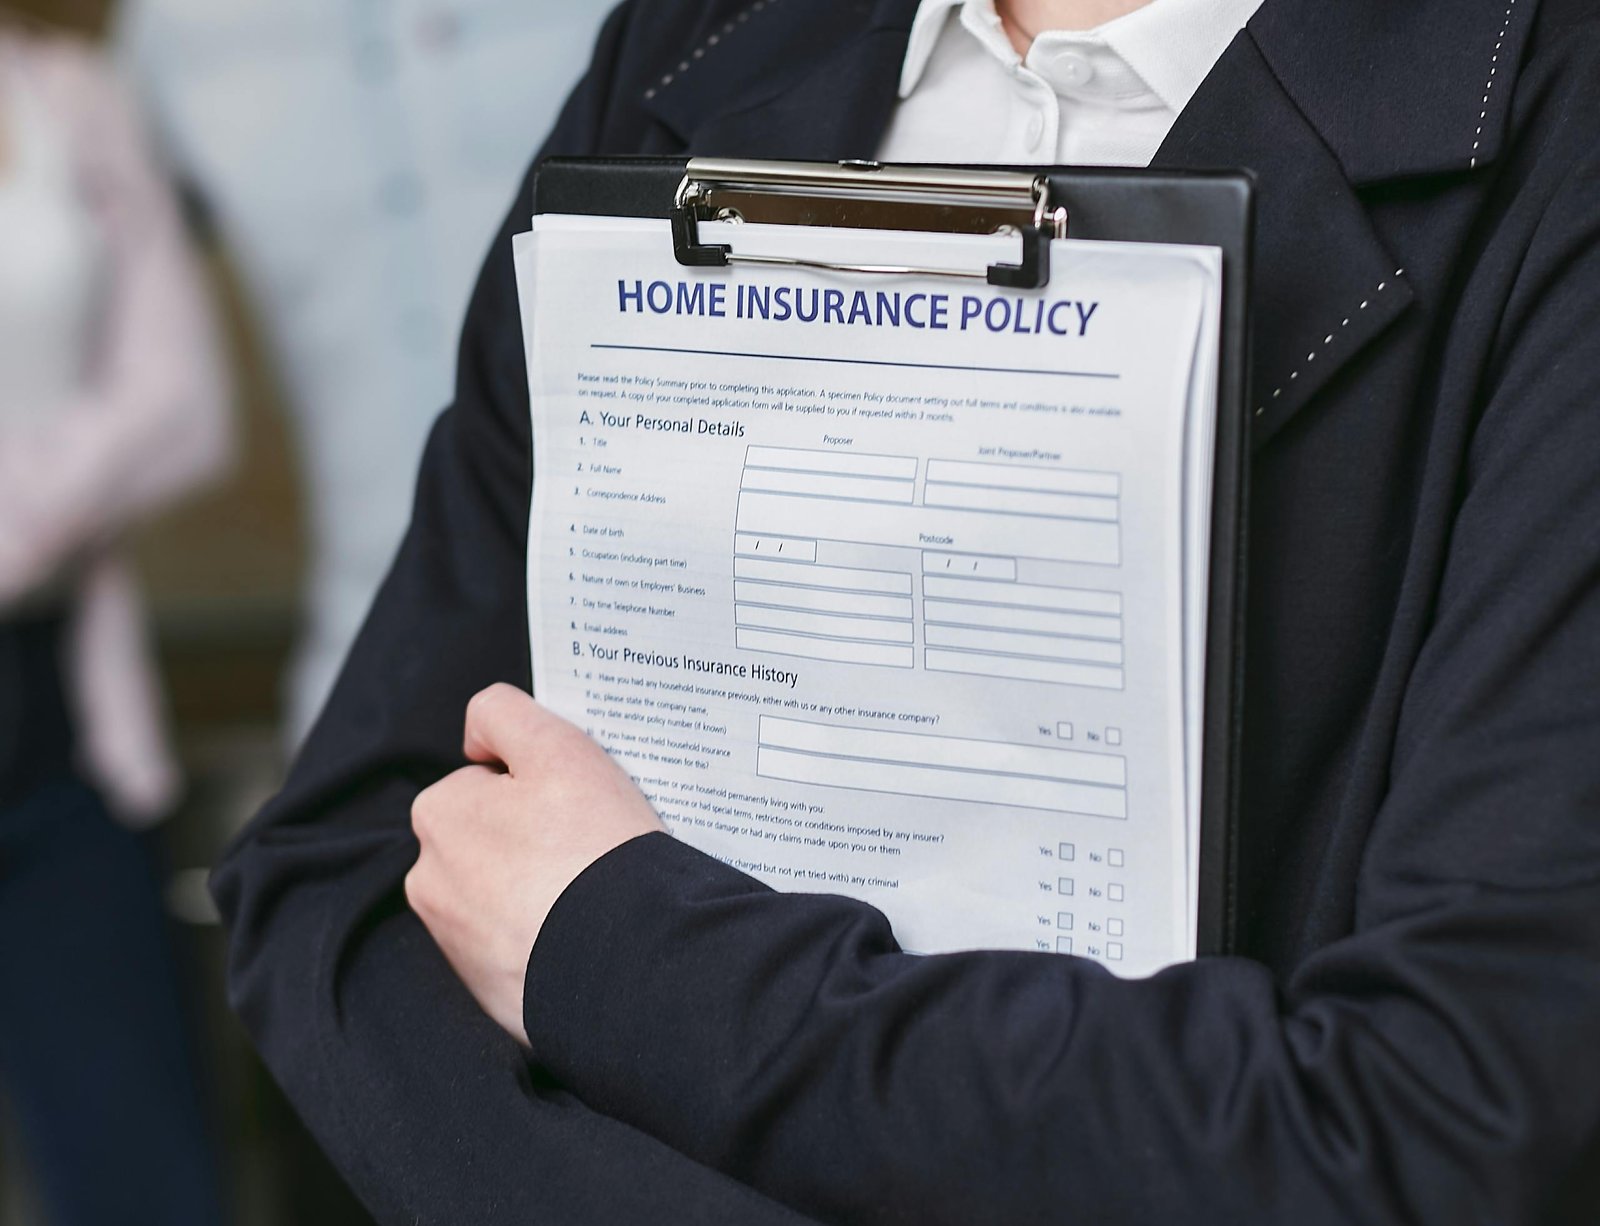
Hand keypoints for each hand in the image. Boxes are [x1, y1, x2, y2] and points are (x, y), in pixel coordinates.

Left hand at [406, 684, 663, 1044]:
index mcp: (438, 815)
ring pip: (504, 894)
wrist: (626, 961)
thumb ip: (503, 713)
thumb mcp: (555, 747)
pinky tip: (581, 934)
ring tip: (589, 894)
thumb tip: (476, 736)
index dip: (536, 785)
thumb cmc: (592, 848)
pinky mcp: (488, 990)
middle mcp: (430, 880)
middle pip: (492, 838)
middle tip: (587, 846)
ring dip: (537, 889)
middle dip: (530, 838)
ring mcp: (457, 943)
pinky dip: (545, 938)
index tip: (574, 804)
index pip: (488, 781)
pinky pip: (518, 947)